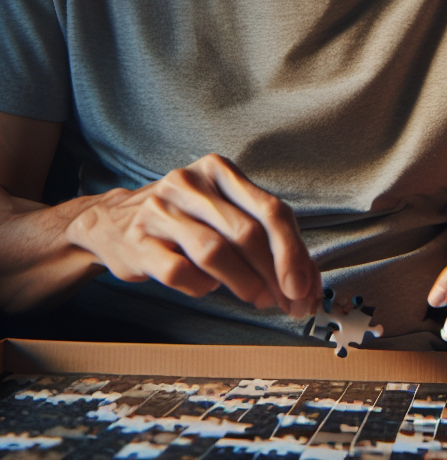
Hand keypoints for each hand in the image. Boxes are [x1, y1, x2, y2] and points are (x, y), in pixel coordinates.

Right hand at [66, 154, 320, 317]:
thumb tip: (307, 285)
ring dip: (244, 283)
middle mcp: (191, 182)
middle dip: (274, 273)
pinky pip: (179, 272)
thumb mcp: (224, 211)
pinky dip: (201, 286)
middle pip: (247, 232)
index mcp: (220, 170)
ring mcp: (161, 210)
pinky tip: (207, 287)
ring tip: (256, 298)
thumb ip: (265, 238)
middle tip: (286, 302)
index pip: (270, 210)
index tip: (305, 288)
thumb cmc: (187, 219)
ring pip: (215, 252)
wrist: (113, 222)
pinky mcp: (138, 241)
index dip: (293, 252)